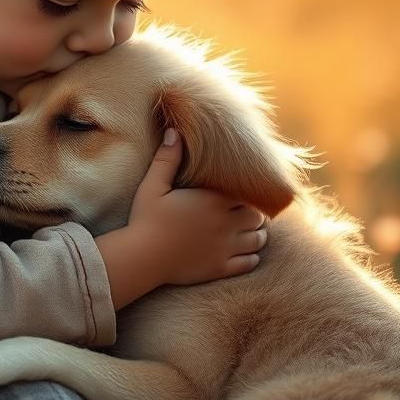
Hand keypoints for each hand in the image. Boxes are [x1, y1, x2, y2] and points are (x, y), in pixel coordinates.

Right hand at [129, 128, 266, 285]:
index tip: (238, 193)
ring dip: (256, 234)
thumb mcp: (153, 185)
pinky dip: (252, 257)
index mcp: (213, 201)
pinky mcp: (221, 268)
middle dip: (254, 213)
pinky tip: (245, 253)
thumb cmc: (145, 219)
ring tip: (248, 231)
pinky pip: (250, 262)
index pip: (247, 193)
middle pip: (257, 216)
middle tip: (245, 211)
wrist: (141, 257)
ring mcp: (226, 248)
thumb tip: (174, 132)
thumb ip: (167, 159)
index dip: (246, 193)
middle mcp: (226, 223)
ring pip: (258, 239)